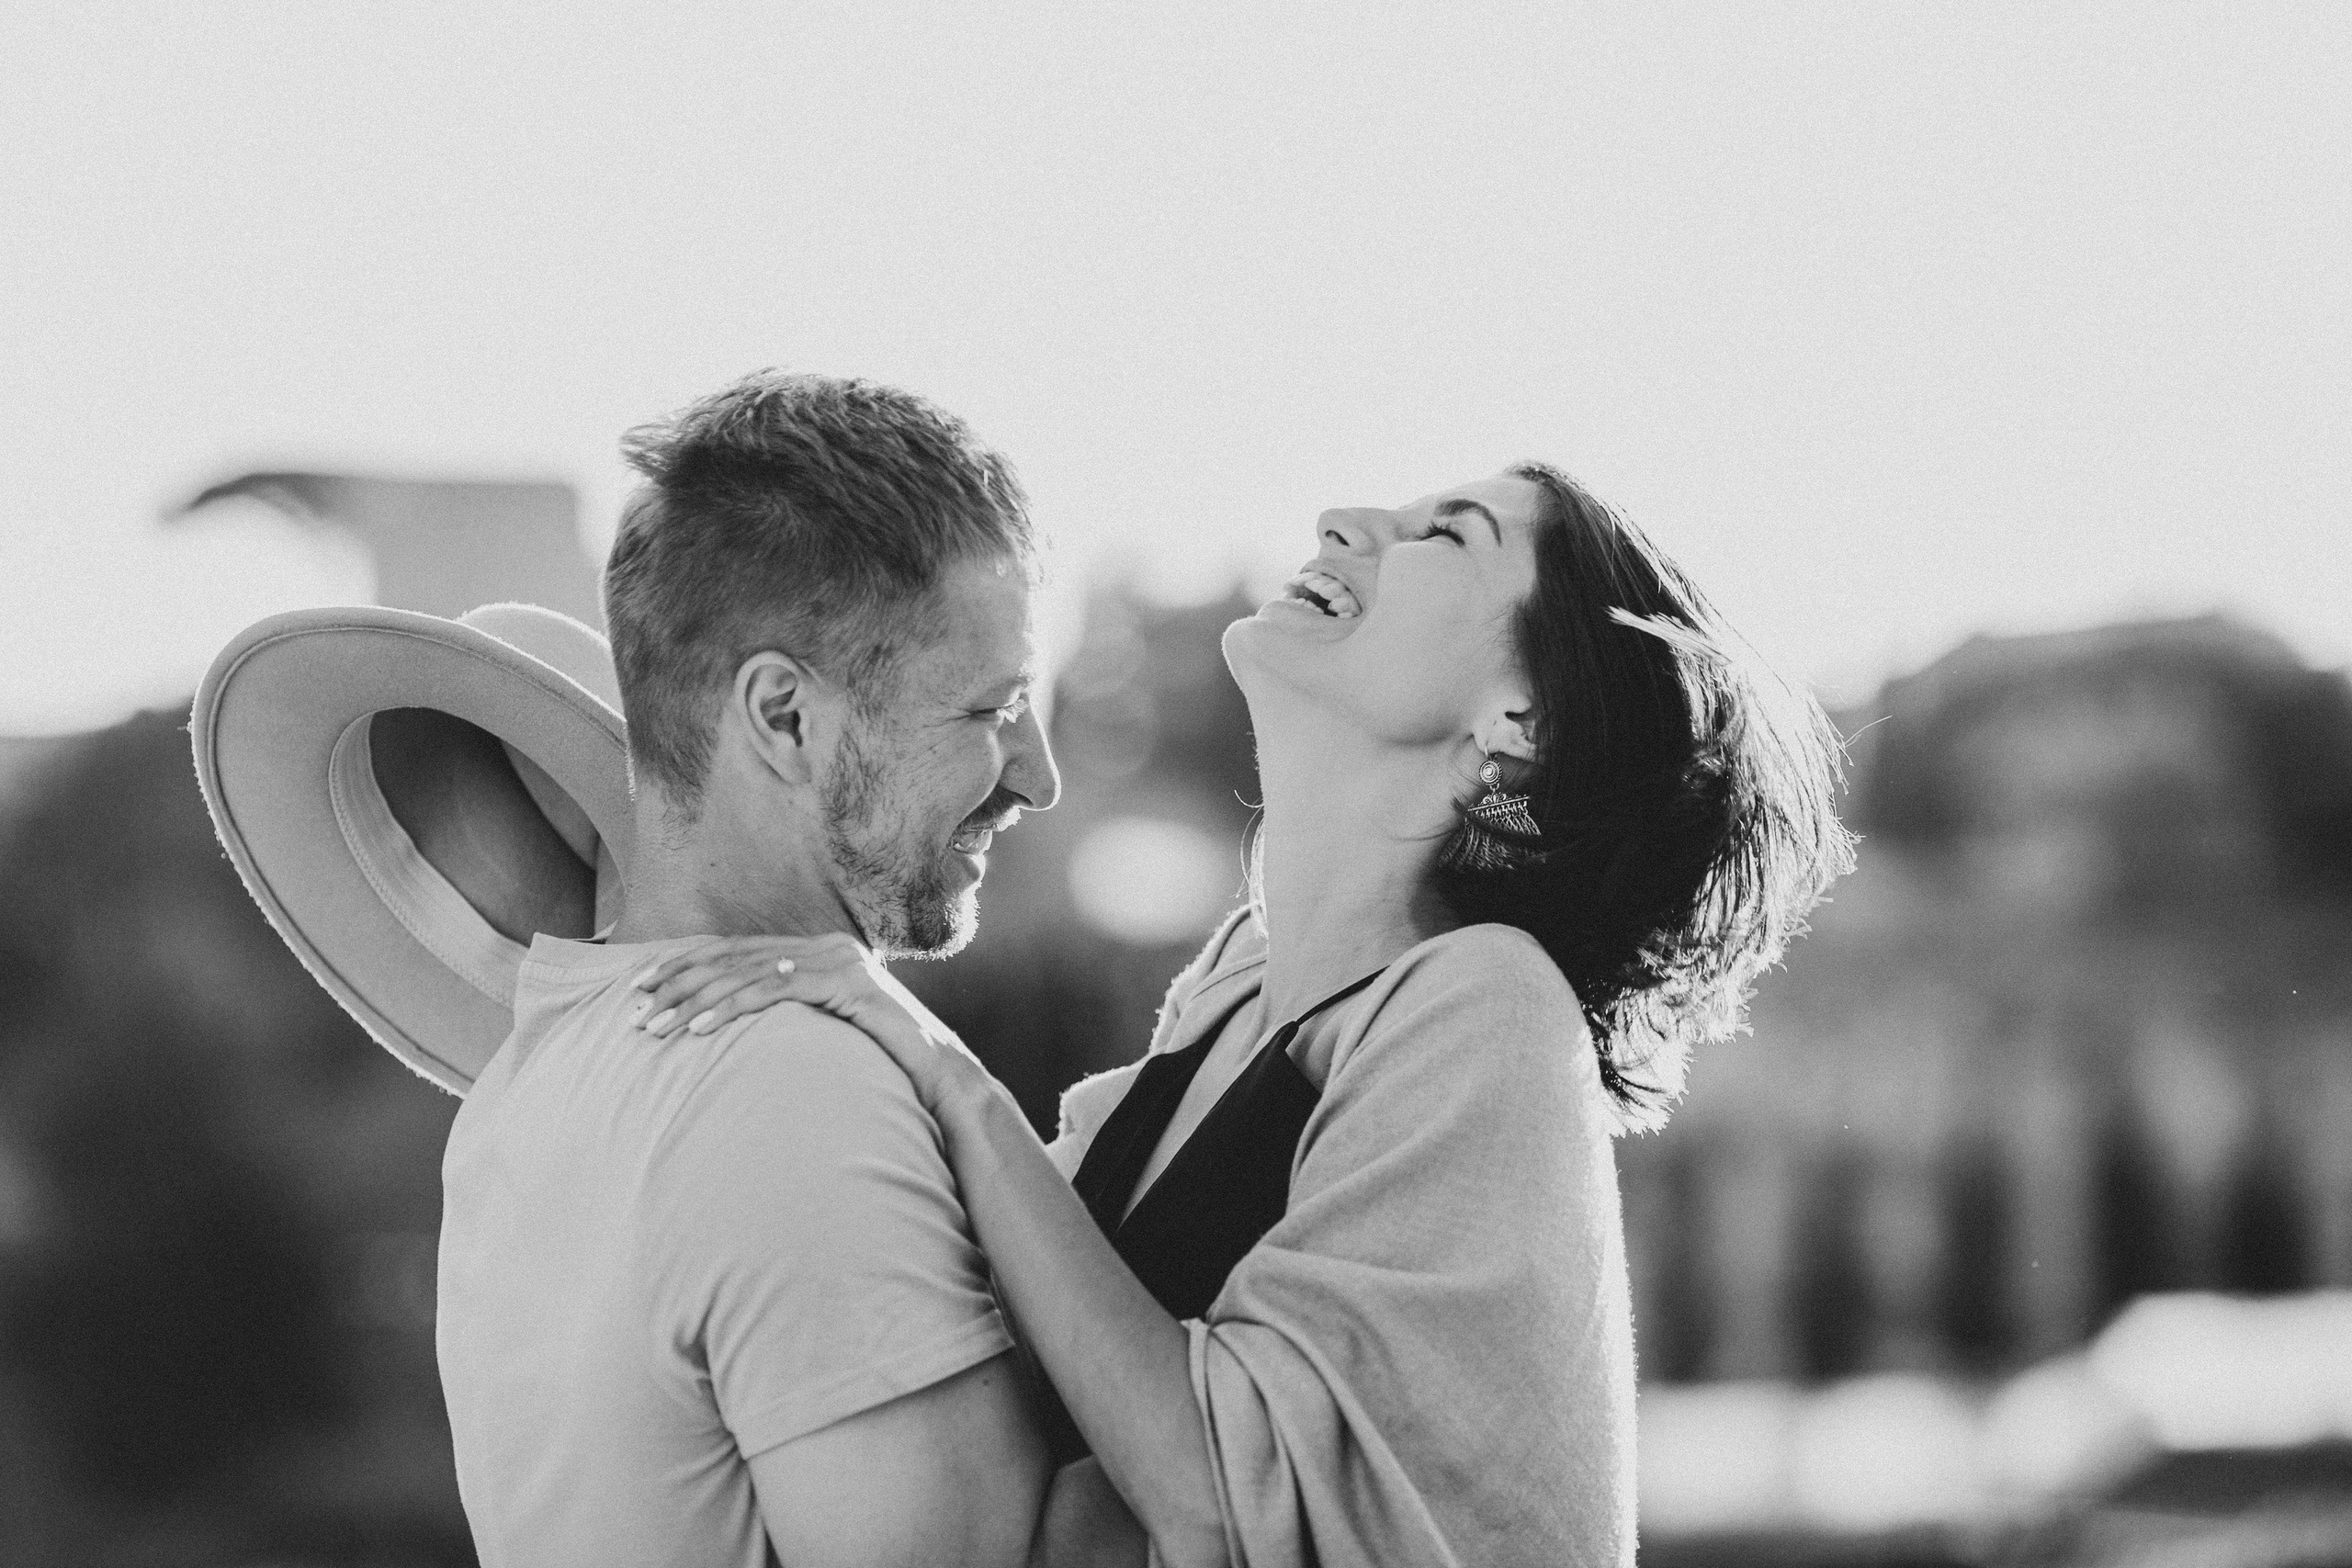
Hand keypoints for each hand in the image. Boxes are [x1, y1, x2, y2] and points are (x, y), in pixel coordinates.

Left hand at [632, 933, 980, 1111]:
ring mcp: (838, 962)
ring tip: (653, 1027)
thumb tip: (728, 1028)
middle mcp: (824, 947)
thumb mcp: (819, 1035)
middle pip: (732, 958)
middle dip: (676, 984)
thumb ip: (785, 1021)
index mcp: (813, 953)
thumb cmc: (876, 1064)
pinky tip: (698, 1029)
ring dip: (692, 1002)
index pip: (734, 952)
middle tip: (633, 1012)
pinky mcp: (847, 983)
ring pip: (746, 973)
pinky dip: (731, 1008)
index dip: (682, 966)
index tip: (639, 987)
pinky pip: (776, 990)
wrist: (936, 1077)